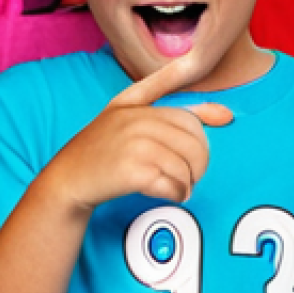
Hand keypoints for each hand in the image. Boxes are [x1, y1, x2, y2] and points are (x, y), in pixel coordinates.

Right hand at [46, 52, 233, 214]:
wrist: (67, 179)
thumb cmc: (102, 151)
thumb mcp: (126, 120)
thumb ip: (171, 112)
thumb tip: (226, 114)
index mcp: (132, 102)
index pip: (176, 98)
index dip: (202, 108)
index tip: (226, 116)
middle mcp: (135, 118)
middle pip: (194, 139)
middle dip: (199, 162)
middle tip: (188, 174)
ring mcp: (133, 143)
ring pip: (186, 165)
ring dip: (187, 182)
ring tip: (176, 186)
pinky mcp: (132, 170)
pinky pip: (173, 184)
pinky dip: (176, 194)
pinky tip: (167, 194)